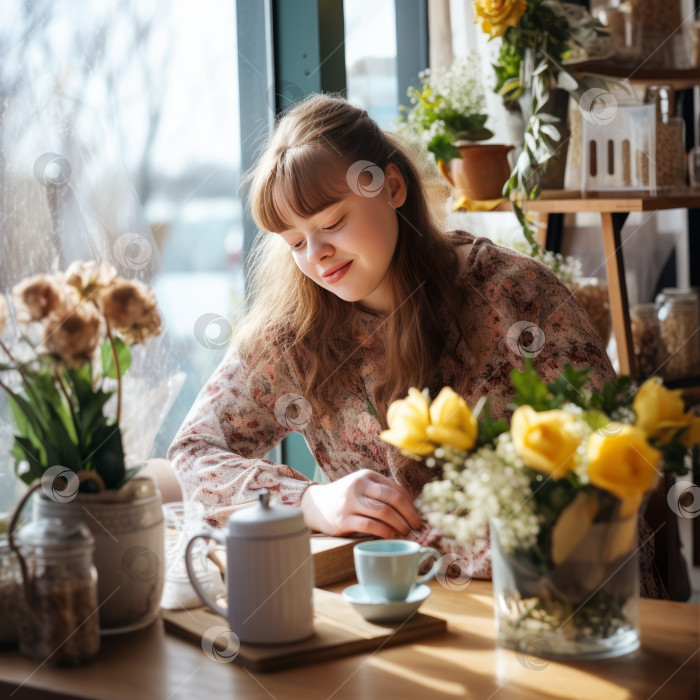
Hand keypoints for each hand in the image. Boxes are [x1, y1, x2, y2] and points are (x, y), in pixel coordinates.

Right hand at [300, 469, 422, 538]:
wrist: (316, 505)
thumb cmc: (346, 498)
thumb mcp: (362, 487)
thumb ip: (381, 492)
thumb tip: (411, 507)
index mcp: (366, 476)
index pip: (396, 489)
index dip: (411, 504)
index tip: (418, 516)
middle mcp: (358, 486)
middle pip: (393, 499)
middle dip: (409, 514)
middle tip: (416, 526)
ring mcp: (350, 503)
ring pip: (383, 512)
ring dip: (399, 524)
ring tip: (405, 532)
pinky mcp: (343, 520)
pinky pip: (370, 526)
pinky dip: (385, 532)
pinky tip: (391, 536)